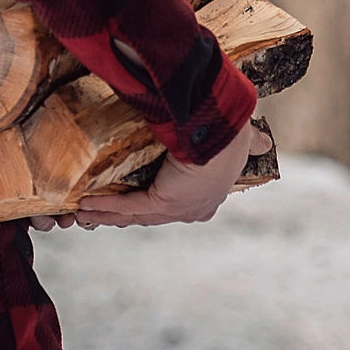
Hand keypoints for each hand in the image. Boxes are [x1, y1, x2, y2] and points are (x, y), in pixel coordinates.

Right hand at [68, 119, 257, 228]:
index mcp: (210, 197)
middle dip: (123, 215)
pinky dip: (107, 206)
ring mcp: (176, 209)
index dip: (155, 206)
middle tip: (99, 214)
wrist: (223, 134)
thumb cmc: (231, 134)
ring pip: (135, 215)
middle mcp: (193, 209)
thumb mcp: (243, 141)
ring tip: (86, 212)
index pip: (177, 206)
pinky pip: (128, 206)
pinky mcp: (161, 201)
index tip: (138, 204)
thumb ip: (252, 143)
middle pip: (151, 216)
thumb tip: (264, 144)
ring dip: (108, 214)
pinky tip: (86, 205)